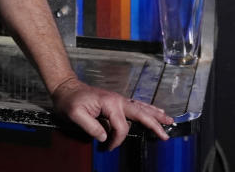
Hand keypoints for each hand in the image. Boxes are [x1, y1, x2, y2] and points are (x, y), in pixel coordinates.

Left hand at [51, 78, 173, 149]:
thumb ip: (91, 127)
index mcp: (109, 103)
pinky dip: (147, 108)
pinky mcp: (116, 101)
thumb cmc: (70, 100)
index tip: (108, 147)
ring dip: (155, 114)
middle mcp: (117, 100)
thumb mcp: (75, 114)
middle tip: (165, 134)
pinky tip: (154, 111)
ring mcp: (118, 99)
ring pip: (141, 107)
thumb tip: (106, 137)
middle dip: (154, 124)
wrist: (66, 88)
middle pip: (140, 113)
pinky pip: (136, 105)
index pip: (120, 127)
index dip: (117, 140)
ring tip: (168, 120)